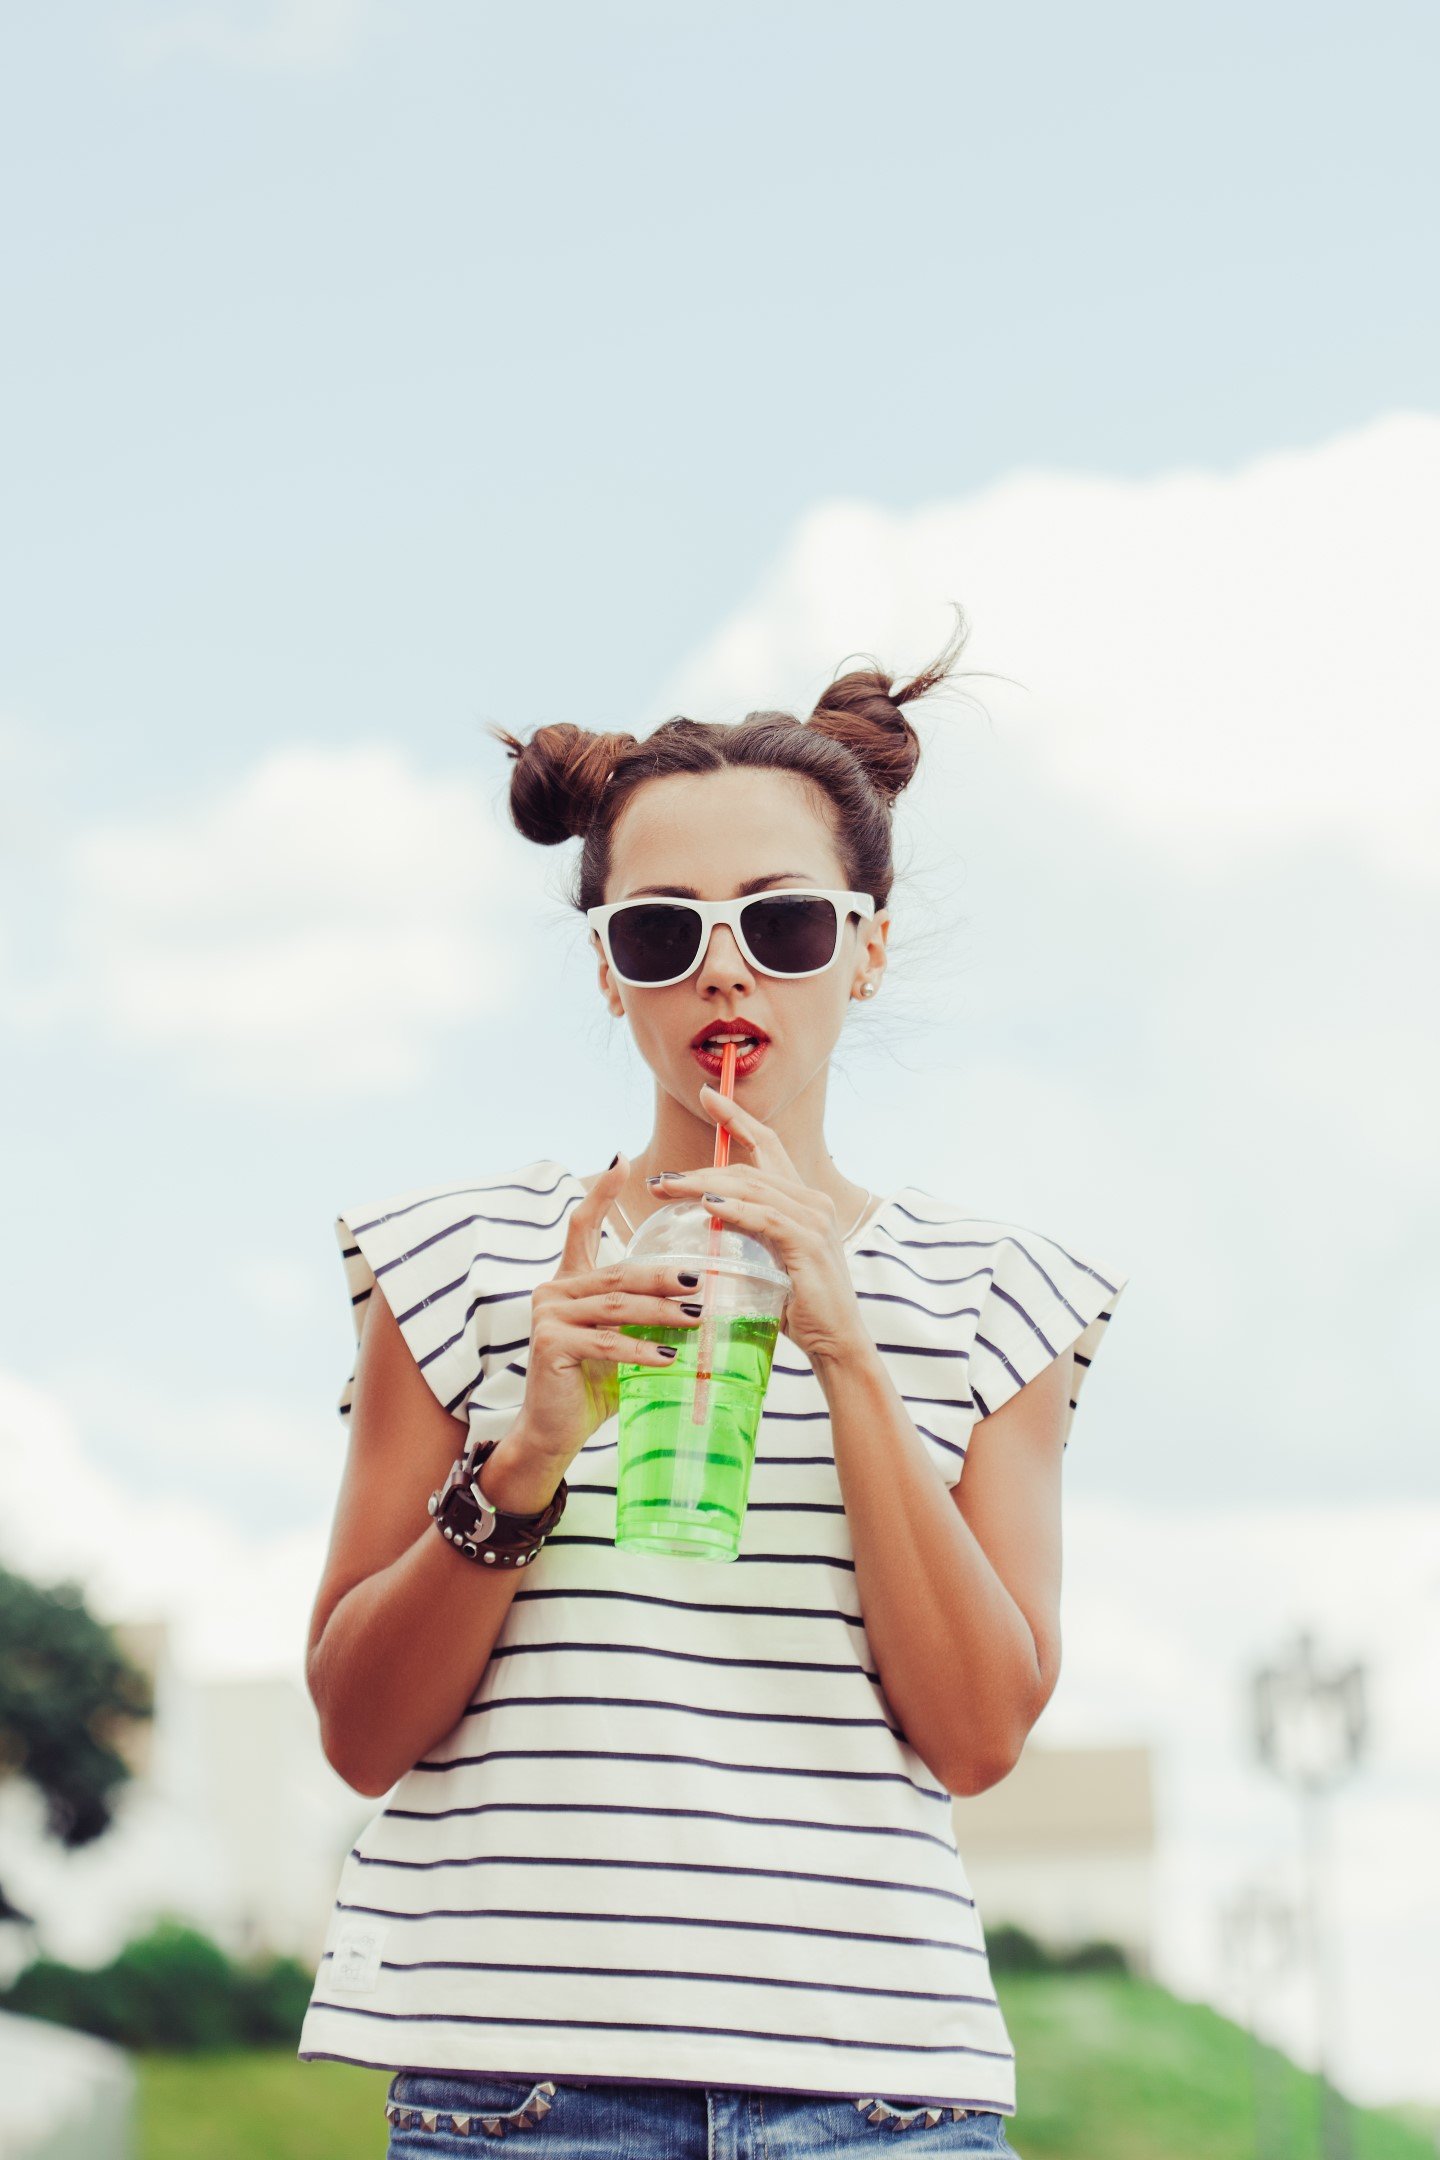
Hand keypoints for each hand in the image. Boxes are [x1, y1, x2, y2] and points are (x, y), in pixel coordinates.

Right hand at [515, 1155, 703, 1467]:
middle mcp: (554, 1290)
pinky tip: (669, 1357)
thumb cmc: (592, 1386)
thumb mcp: (620, 1342)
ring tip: (698, 1316)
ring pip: (618, 1305)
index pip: (582, 1228)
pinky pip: (607, 1342)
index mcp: (570, 1282)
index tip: (622, 1161)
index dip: (601, 1194)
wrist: (553, 1432)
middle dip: (665, 1275)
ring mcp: (548, 1314)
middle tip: (703, 1279)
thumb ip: (641, 1317)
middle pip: (619, 1273)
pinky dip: (642, 1349)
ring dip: (662, 1311)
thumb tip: (695, 1300)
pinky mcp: (550, 1342)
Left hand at [651, 1084, 873, 1368]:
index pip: (769, 1146)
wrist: (837, 1343)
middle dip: (700, 1168)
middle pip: (749, 1167)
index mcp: (803, 1201)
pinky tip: (706, 1207)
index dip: (737, 1118)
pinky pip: (765, 1218)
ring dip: (703, 1186)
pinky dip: (734, 1210)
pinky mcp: (809, 1243)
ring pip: (751, 1188)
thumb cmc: (801, 1307)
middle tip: (659, 1178)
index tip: (708, 1095)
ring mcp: (814, 1220)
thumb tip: (708, 1220)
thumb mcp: (769, 1261)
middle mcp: (812, 1201)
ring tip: (666, 1190)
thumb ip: (749, 1234)